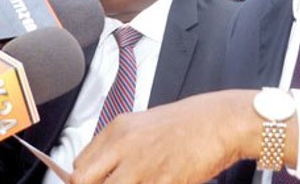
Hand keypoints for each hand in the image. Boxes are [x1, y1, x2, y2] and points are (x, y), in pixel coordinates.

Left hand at [71, 90, 260, 183]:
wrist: (220, 122)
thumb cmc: (187, 124)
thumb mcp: (142, 126)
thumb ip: (117, 148)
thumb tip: (100, 171)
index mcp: (117, 130)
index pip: (79, 166)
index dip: (83, 182)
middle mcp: (124, 147)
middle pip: (83, 181)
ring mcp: (142, 167)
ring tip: (140, 182)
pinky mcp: (163, 182)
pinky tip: (160, 182)